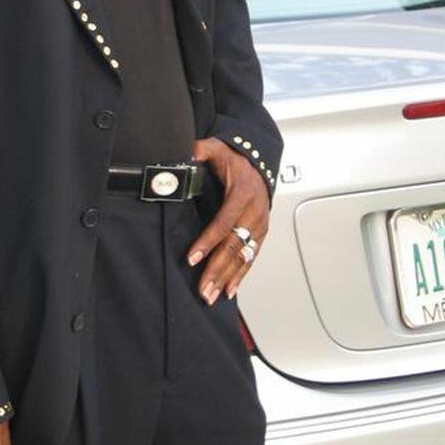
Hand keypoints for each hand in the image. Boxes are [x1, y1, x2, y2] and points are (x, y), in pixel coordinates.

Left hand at [187, 137, 268, 304]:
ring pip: (243, 255)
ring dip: (227, 278)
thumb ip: (199, 151)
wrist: (259, 160)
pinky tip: (229, 290)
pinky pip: (252, 257)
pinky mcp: (261, 232)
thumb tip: (182, 153)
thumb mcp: (216, 148)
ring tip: (211, 296)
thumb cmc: (234, 158)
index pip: (224, 221)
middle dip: (217, 269)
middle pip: (234, 245)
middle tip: (202, 289)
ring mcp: (260, 224)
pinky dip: (241, 275)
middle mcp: (255, 211)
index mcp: (242, 193)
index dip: (208, 241)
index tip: (192, 258)